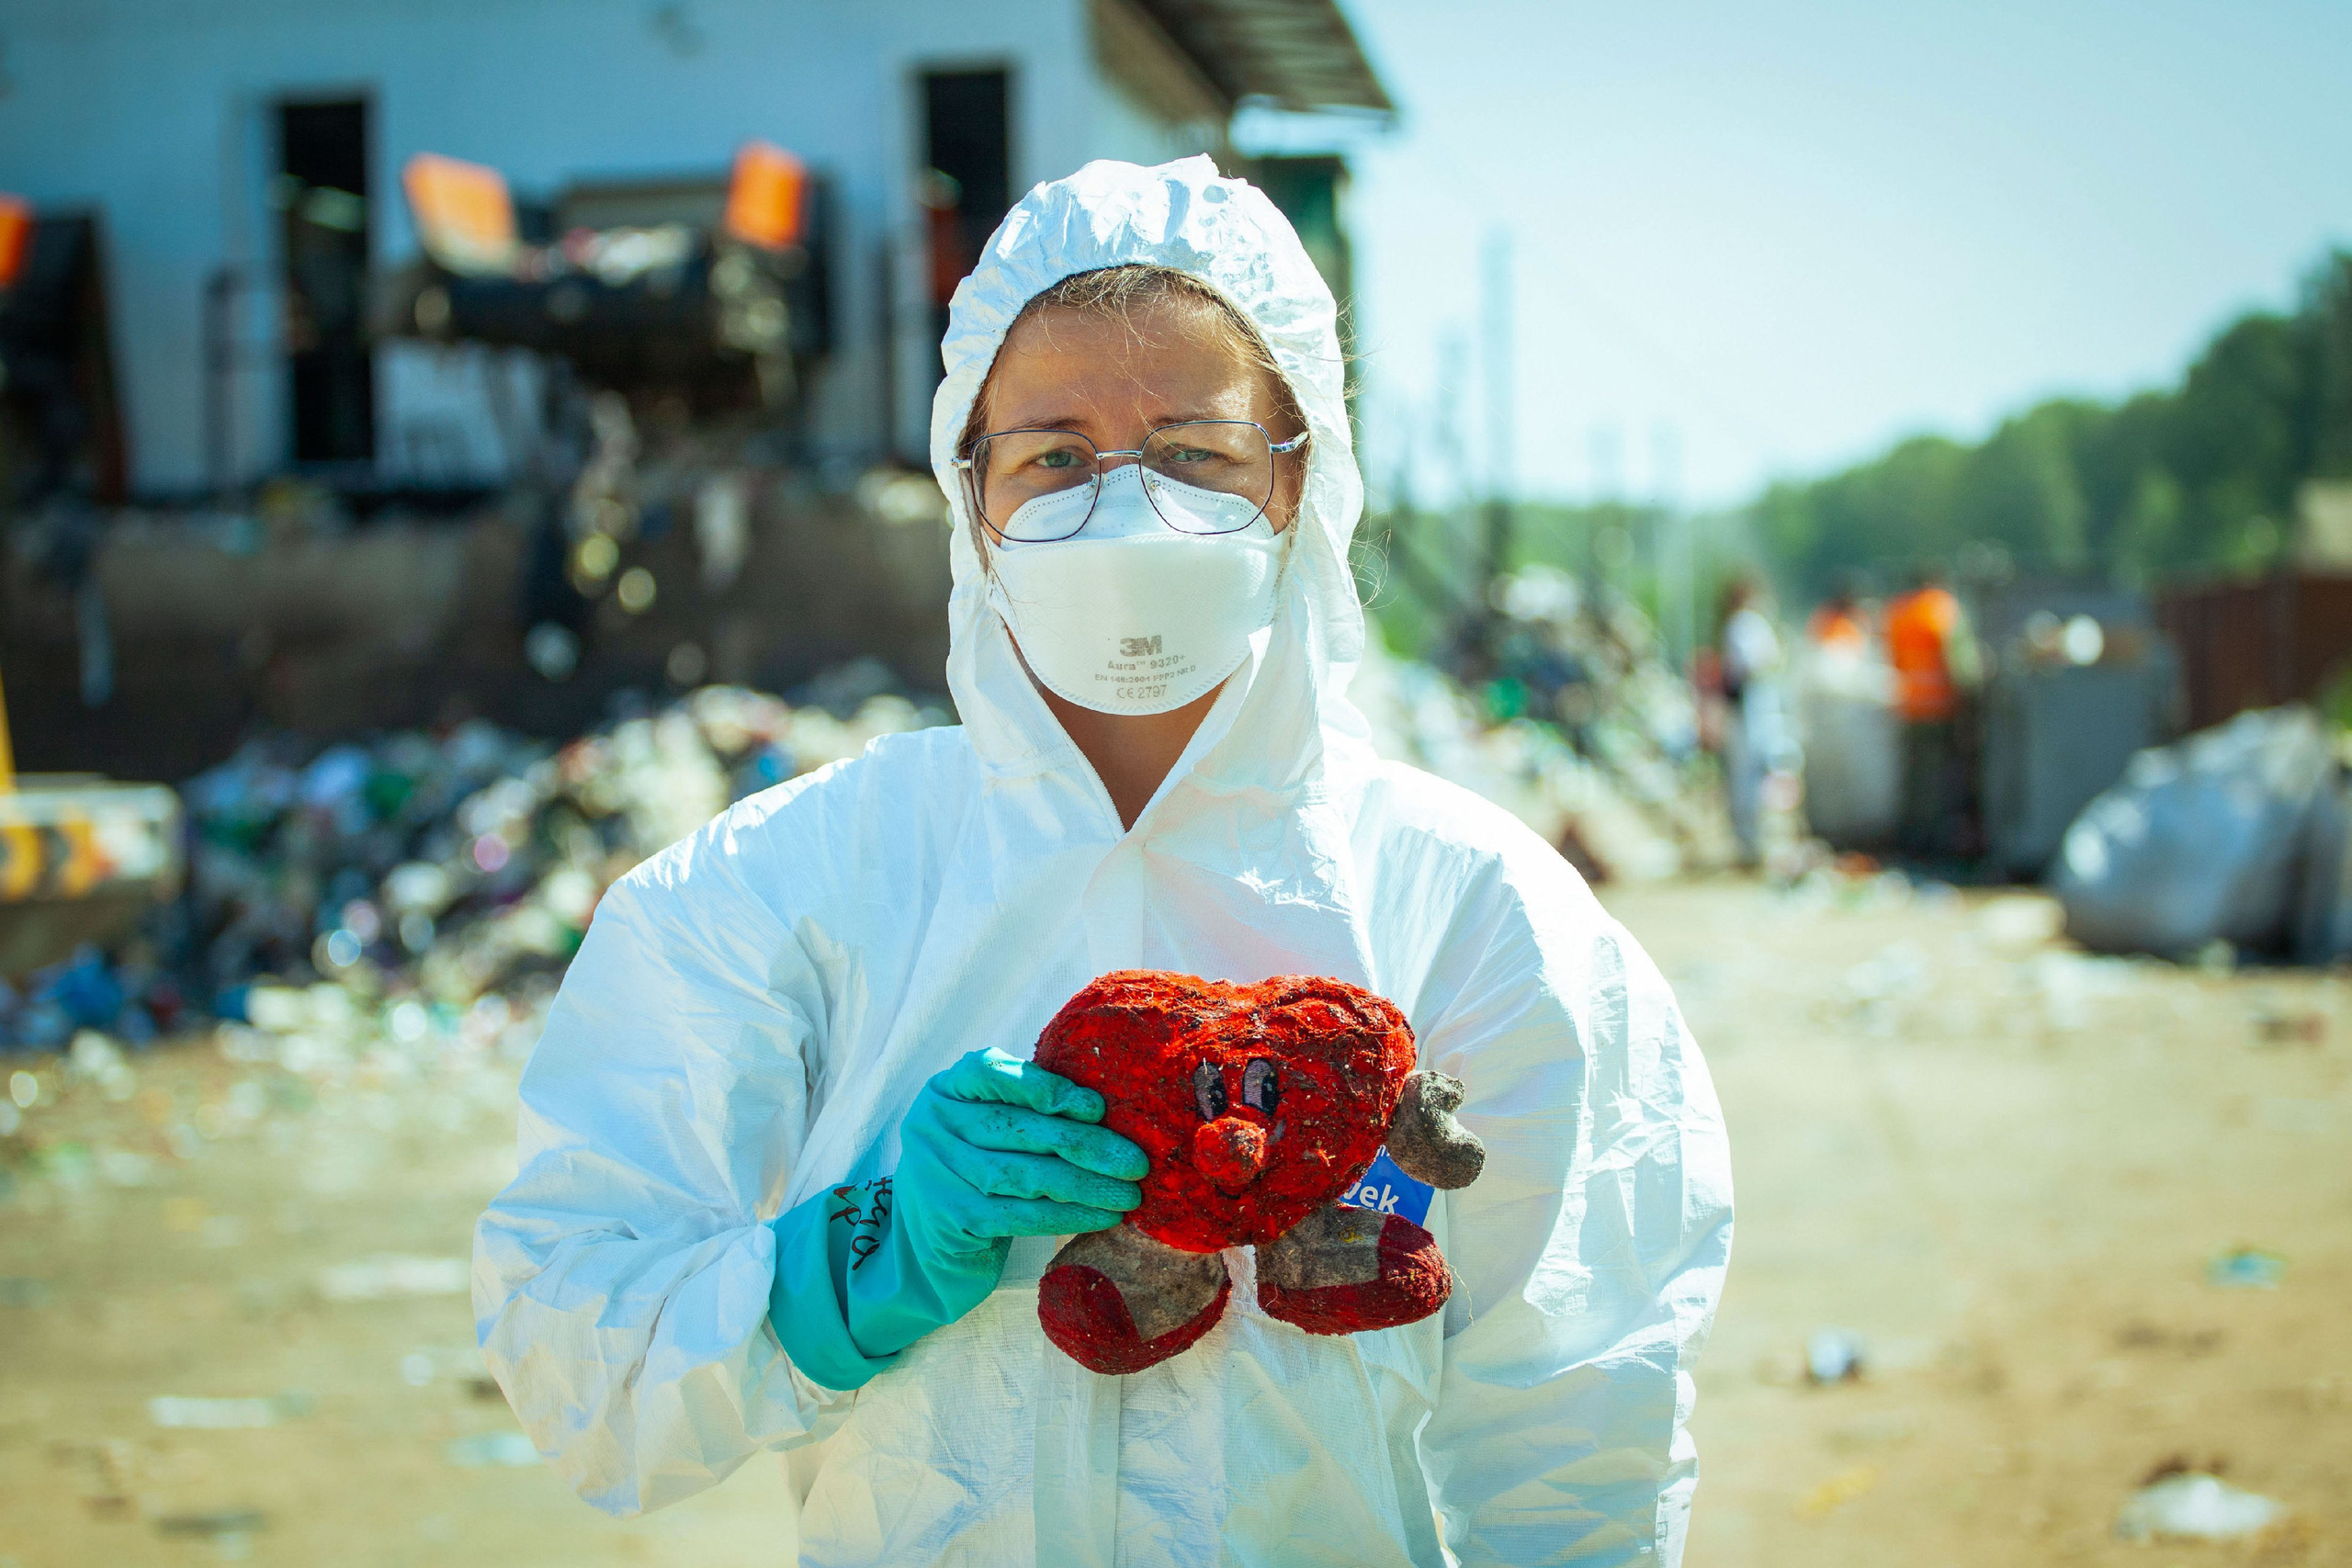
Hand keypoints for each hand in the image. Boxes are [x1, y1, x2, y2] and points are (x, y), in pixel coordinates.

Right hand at [768, 1048, 1146, 1389]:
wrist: (924, 1244)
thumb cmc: (975, 1170)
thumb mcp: (987, 1126)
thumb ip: (1026, 1108)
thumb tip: (1108, 1111)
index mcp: (946, 1088)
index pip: (991, 1071)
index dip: (1046, 1087)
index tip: (1097, 1109)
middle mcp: (933, 1124)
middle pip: (1019, 1128)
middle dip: (1086, 1145)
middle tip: (1135, 1162)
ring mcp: (937, 1172)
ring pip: (1024, 1174)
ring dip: (1085, 1185)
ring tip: (1128, 1194)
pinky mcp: (952, 1217)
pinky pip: (1021, 1214)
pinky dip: (1067, 1216)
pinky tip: (1102, 1217)